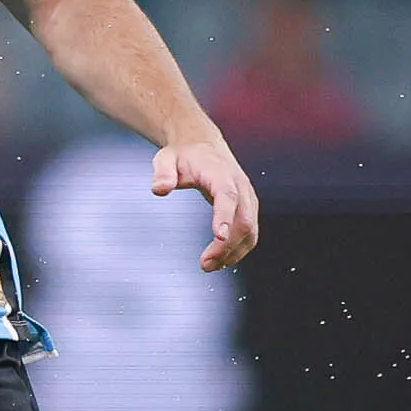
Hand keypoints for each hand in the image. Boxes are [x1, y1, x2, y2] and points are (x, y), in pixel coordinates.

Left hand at [151, 137, 259, 270]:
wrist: (202, 144)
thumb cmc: (183, 155)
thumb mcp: (165, 158)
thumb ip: (162, 172)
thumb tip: (159, 189)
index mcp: (220, 172)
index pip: (227, 195)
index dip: (225, 216)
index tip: (219, 236)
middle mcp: (239, 185)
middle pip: (243, 219)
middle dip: (227, 245)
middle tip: (205, 265)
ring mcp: (247, 197)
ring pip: (250, 230)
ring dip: (234, 252)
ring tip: (210, 266)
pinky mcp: (248, 207)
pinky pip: (249, 232)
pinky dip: (239, 249)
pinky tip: (221, 261)